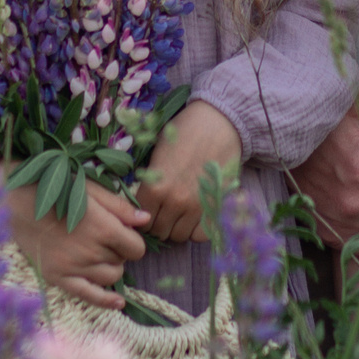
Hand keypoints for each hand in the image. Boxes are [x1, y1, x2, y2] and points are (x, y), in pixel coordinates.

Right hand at [11, 182, 149, 309]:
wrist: (18, 201)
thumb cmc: (56, 189)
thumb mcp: (91, 190)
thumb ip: (120, 207)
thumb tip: (146, 219)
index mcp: (104, 228)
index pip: (137, 248)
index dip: (132, 241)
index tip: (123, 233)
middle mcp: (92, 252)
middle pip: (123, 261)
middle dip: (119, 251)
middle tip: (104, 237)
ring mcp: (75, 267)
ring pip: (110, 278)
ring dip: (111, 267)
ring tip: (98, 253)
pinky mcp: (59, 277)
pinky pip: (89, 295)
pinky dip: (106, 300)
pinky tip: (118, 302)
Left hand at [136, 102, 242, 243]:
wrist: (218, 123)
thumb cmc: (184, 132)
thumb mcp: (156, 152)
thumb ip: (149, 181)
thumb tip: (140, 203)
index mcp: (155, 187)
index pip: (141, 217)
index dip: (142, 213)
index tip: (147, 207)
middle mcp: (175, 202)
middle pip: (158, 230)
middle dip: (158, 222)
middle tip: (161, 210)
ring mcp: (197, 207)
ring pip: (178, 236)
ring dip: (175, 227)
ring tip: (177, 212)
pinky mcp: (216, 207)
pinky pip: (200, 235)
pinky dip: (195, 229)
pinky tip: (193, 216)